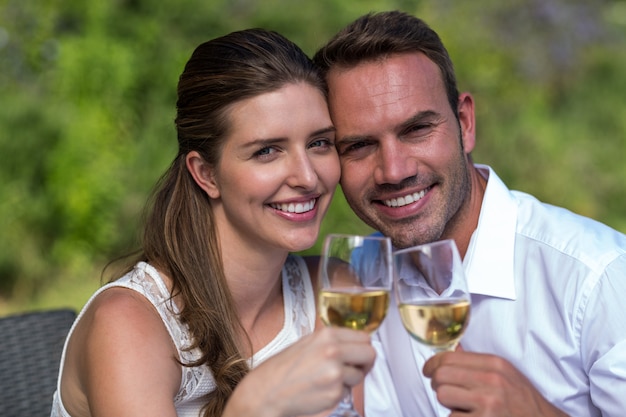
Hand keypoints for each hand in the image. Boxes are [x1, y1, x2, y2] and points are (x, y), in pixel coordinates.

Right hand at [224, 327, 375, 416]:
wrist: (266, 391)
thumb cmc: (282, 369)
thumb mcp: (307, 343)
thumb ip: (332, 342)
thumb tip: (355, 345)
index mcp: (327, 335)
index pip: (364, 337)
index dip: (363, 348)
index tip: (360, 355)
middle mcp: (333, 350)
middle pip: (370, 354)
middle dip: (365, 363)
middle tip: (356, 369)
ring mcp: (336, 372)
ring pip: (359, 376)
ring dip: (348, 381)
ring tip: (326, 380)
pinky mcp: (335, 393)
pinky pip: (348, 393)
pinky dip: (338, 393)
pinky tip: (320, 390)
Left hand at [423, 351, 568, 416]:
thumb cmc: (524, 402)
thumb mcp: (506, 374)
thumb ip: (477, 363)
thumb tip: (451, 350)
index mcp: (494, 364)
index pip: (448, 357)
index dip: (432, 364)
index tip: (428, 370)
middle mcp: (491, 381)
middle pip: (441, 376)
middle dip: (437, 384)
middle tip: (443, 390)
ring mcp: (488, 404)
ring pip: (443, 397)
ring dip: (448, 404)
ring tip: (462, 407)